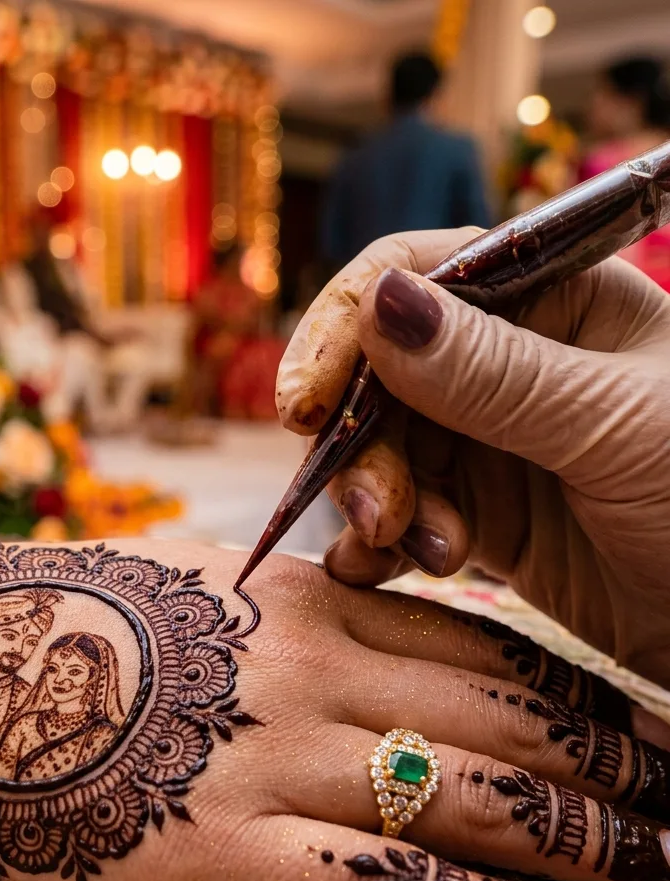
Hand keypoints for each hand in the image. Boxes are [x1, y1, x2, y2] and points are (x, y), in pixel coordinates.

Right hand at [0, 540, 669, 880]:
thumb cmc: (87, 622)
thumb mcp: (211, 590)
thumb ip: (311, 613)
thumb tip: (398, 639)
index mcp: (312, 602)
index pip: (494, 654)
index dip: (592, 703)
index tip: (661, 736)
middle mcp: (315, 672)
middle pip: (510, 730)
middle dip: (623, 778)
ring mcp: (277, 761)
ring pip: (476, 806)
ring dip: (595, 848)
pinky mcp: (231, 852)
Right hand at [275, 229, 669, 684]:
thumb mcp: (612, 426)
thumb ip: (495, 373)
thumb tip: (378, 301)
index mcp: (554, 299)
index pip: (420, 276)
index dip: (345, 329)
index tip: (302, 403)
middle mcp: (511, 361)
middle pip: (381, 375)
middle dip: (360, 444)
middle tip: (377, 514)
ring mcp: (489, 439)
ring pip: (381, 450)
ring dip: (377, 503)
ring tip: (416, 552)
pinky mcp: (481, 514)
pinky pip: (401, 514)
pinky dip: (381, 544)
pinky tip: (385, 570)